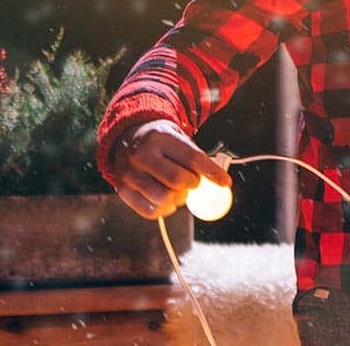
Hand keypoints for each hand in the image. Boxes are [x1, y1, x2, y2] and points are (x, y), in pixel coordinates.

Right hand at [110, 119, 231, 219]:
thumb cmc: (163, 142)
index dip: (212, 173)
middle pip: (178, 180)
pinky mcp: (123, 191)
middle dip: (192, 185)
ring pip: (164, 198)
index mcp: (160, 137)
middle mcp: (142, 155)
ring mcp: (130, 174)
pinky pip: (151, 211)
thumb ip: (198, 159)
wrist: (128, 138)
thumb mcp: (179, 139)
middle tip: (193, 182)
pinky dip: (165, 209)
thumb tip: (222, 183)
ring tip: (179, 190)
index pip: (192, 158)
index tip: (225, 183)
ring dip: (179, 199)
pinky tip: (167, 199)